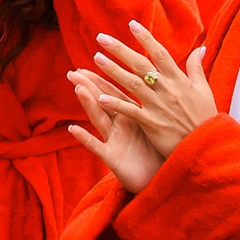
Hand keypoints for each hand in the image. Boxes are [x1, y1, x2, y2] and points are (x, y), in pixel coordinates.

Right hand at [65, 68, 164, 191]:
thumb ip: (159, 105)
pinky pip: (97, 147)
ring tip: (78, 88)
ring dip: (88, 104)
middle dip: (89, 85)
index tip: (95, 57)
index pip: (117, 92)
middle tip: (73, 71)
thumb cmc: (160, 155)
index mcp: (133, 116)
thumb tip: (165, 85)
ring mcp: (115, 141)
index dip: (105, 76)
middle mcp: (120, 127)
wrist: (160, 183)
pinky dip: (85, 138)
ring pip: (100, 119)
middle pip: (103, 102)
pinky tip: (73, 129)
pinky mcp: (113, 159)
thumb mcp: (159, 127)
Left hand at [85, 22, 215, 157]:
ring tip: (96, 58)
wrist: (208, 146)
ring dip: (113, 71)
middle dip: (121, 50)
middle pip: (140, 65)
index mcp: (179, 80)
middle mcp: (167, 90)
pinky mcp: (151, 124)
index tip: (131, 24)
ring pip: (132, 84)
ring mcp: (158, 106)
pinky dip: (116, 104)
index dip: (146, 38)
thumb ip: (196, 69)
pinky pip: (130, 111)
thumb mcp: (204, 91)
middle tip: (101, 37)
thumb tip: (200, 48)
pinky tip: (99, 97)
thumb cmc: (205, 117)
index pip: (160, 54)